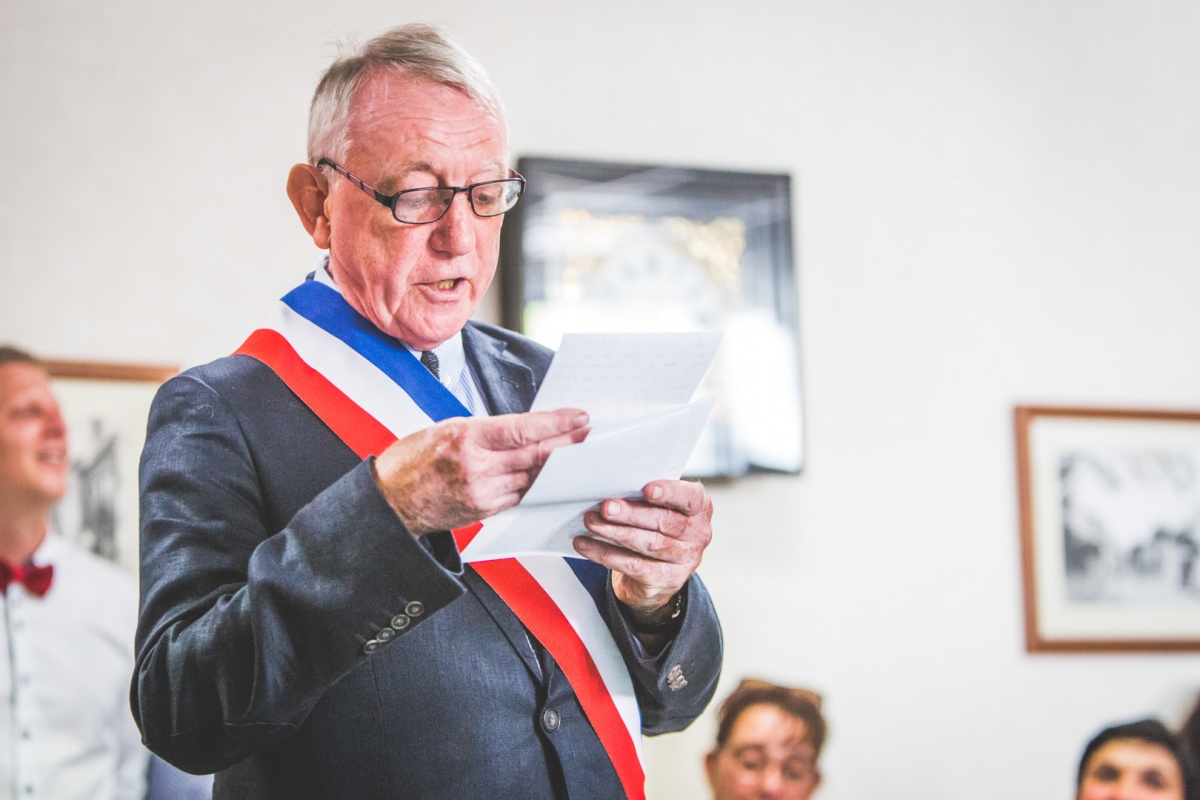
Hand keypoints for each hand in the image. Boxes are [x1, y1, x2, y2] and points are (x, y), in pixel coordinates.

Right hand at [373, 408, 588, 535]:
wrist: (391, 501)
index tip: (580, 417)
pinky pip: (521, 495)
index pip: (524, 429)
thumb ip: (489, 430)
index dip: (557, 423)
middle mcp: (476, 467)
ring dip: (559, 467)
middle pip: (535, 454)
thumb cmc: (415, 458)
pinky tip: (554, 476)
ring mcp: (482, 492)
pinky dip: (540, 484)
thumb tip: (530, 427)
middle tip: (592, 434)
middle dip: (568, 444)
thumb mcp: (448, 428)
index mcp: (467, 437)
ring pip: (533, 477)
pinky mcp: (485, 511)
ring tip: (580, 454)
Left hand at [573, 479, 713, 623]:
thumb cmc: (655, 528)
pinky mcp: (666, 580)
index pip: (690, 498)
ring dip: (615, 532)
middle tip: (606, 507)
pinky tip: (585, 544)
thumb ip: (646, 497)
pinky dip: (605, 554)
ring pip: (648, 544)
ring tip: (591, 522)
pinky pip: (633, 565)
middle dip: (631, 514)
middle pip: (664, 522)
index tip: (647, 489)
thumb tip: (611, 485)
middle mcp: (697, 534)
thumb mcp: (659, 508)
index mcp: (698, 509)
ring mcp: (685, 560)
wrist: (657, 574)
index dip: (670, 493)